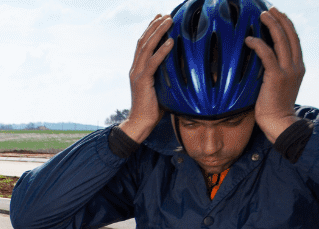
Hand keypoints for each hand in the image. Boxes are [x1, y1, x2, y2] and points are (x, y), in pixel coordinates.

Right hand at [120, 14, 173, 142]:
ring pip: (146, 48)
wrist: (140, 124)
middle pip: (143, 41)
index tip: (160, 19)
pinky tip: (170, 42)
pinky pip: (152, 63)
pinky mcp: (142, 82)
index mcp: (137, 69)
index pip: (142, 45)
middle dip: (154, 26)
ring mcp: (137, 74)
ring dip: (158, 32)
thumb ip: (167, 77)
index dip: (150, 30)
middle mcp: (135, 69)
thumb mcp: (161, 88)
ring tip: (168, 21)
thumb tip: (183, 70)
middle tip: (165, 14)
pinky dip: (162, 51)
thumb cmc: (152, 109)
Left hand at [244, 8, 304, 141]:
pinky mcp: (276, 77)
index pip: (294, 40)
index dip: (287, 25)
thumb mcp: (279, 86)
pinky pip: (267, 54)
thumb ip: (275, 71)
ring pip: (281, 40)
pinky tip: (249, 39)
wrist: (280, 123)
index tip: (278, 15)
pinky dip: (258, 44)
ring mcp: (288, 71)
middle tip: (269, 10)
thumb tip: (261, 62)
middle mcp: (296, 66)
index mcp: (298, 67)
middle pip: (290, 35)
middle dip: (280, 19)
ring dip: (271, 25)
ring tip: (262, 15)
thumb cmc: (275, 107)